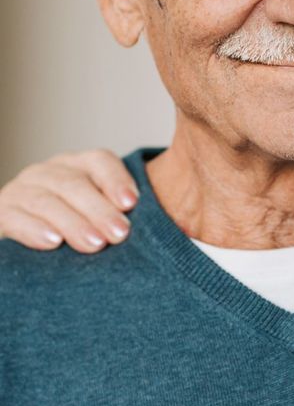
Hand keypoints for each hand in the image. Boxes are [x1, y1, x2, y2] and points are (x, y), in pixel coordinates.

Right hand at [0, 149, 138, 253]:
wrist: (33, 240)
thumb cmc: (82, 230)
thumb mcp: (101, 217)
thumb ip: (122, 214)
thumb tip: (166, 226)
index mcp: (79, 166)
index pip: (100, 161)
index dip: (116, 179)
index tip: (132, 204)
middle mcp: (50, 172)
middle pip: (74, 183)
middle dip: (99, 210)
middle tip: (120, 234)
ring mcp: (22, 189)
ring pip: (46, 200)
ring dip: (73, 223)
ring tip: (94, 244)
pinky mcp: (2, 211)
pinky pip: (15, 216)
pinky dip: (34, 229)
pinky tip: (53, 242)